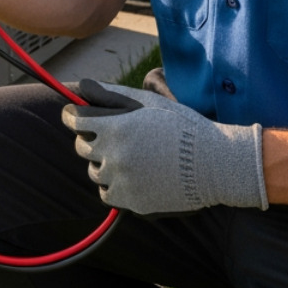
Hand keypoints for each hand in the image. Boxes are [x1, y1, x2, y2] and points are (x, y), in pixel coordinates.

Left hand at [60, 74, 267, 214]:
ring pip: (95, 171)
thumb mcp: (148, 102)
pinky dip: (114, 185)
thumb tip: (80, 86)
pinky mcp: (132, 202)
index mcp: (116, 127)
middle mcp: (114, 155)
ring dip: (103, 162)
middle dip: (91, 138)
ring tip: (129, 156)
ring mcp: (122, 181)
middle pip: (82, 146)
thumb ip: (111, 94)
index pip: (74, 119)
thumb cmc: (182, 126)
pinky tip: (132, 175)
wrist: (214, 164)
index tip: (75, 114)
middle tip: (111, 135)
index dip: (72, 114)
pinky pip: (107, 193)